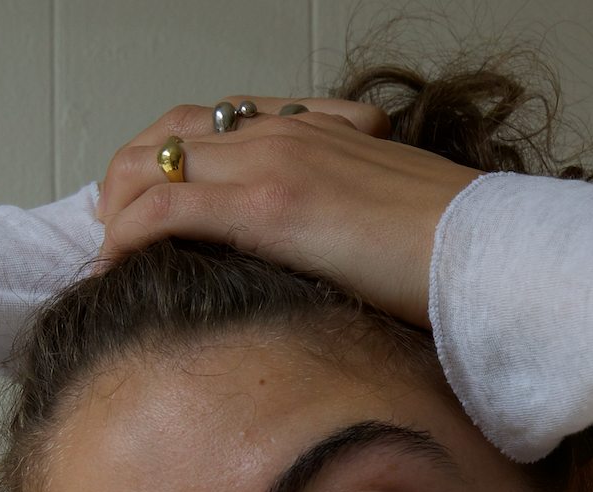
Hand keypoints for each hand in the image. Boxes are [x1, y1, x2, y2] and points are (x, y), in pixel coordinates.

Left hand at [95, 98, 480, 329]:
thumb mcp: (391, 218)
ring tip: (105, 252)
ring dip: (119, 207)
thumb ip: (347, 220)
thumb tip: (334, 263)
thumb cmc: (454, 251)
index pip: (213, 127)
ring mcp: (270, 164)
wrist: (487, 254)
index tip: (151, 203)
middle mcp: (281, 133)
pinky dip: (129, 232)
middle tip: (113, 229)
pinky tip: (114, 262)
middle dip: (128, 181)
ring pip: (154, 165)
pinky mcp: (268, 206)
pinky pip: (168, 207)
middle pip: (168, 138)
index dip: (168, 161)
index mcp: (312, 131)